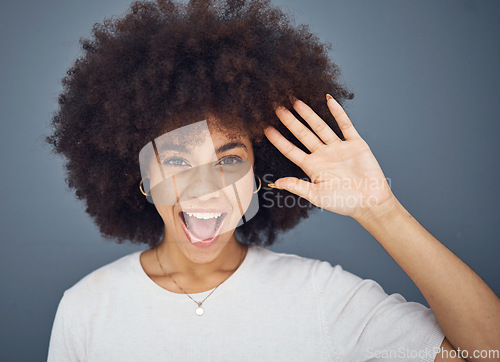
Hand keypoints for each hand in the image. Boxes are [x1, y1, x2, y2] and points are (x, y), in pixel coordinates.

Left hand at [264, 95, 396, 220]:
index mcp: (313, 167)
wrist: (370, 202)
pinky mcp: (355, 144)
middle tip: (278, 108)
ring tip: (296, 102)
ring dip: (308, 114)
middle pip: (302, 134)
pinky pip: (345, 125)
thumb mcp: (316, 195)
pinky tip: (328, 100)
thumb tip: (276, 182)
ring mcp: (338, 148)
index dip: (279, 140)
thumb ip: (297, 186)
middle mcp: (323, 155)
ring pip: (320, 127)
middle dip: (290, 121)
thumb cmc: (343, 202)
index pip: (291, 150)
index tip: (266, 129)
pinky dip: (337, 113)